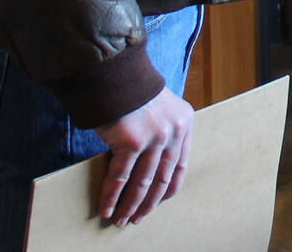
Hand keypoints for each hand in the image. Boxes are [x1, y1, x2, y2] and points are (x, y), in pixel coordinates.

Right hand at [92, 85, 193, 224]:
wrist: (114, 73)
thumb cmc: (131, 91)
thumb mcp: (158, 109)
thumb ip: (161, 132)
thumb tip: (149, 168)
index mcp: (185, 123)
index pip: (180, 167)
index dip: (168, 189)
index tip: (158, 203)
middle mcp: (174, 131)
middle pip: (162, 178)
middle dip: (148, 203)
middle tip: (135, 218)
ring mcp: (155, 137)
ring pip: (143, 182)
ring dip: (130, 205)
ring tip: (120, 219)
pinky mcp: (132, 142)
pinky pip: (121, 177)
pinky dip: (112, 195)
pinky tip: (106, 207)